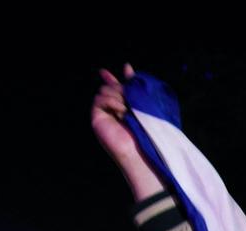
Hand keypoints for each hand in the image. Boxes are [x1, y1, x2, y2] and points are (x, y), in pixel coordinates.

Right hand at [91, 64, 163, 200]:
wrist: (141, 149)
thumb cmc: (147, 131)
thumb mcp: (145, 105)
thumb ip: (136, 87)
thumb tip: (126, 66)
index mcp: (125, 106)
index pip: (116, 87)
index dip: (114, 78)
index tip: (122, 68)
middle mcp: (113, 109)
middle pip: (111, 86)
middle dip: (122, 88)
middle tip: (130, 99)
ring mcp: (104, 114)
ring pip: (104, 90)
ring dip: (117, 95)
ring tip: (127, 109)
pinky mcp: (97, 117)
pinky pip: (99, 99)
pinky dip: (110, 101)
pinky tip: (120, 111)